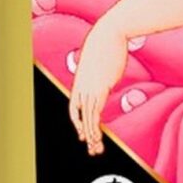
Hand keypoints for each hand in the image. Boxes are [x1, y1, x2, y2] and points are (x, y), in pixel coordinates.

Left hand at [69, 23, 127, 155]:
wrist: (109, 33)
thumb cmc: (106, 44)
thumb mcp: (99, 62)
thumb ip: (99, 72)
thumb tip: (105, 74)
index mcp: (79, 82)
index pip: (73, 108)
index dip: (77, 122)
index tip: (82, 135)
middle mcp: (82, 87)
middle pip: (80, 116)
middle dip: (86, 134)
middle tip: (91, 149)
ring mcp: (90, 88)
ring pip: (87, 117)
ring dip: (91, 134)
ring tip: (96, 148)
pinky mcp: (101, 87)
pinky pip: (95, 111)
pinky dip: (95, 125)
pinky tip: (99, 135)